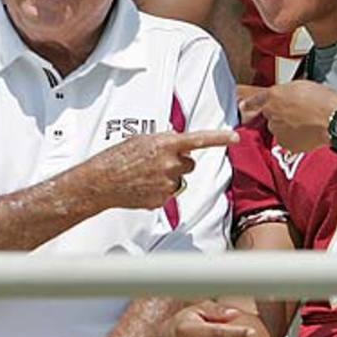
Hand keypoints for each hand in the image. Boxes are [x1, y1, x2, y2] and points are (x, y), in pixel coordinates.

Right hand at [84, 129, 238, 210]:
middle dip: (179, 162)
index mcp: (165, 145)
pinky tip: (142, 186)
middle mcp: (170, 164)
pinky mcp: (162, 199)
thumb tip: (178, 141)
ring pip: (179, 180)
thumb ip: (163, 140)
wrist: (101, 182)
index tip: (235, 137)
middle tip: (158, 162)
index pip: (198, 140)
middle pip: (189, 164)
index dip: (219, 138)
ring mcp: (167, 183)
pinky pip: (169, 193)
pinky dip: (159, 190)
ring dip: (168, 177)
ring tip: (145, 175)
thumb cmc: (117, 158)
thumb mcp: (140, 140)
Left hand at [240, 81, 336, 153]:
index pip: (253, 100)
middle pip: (270, 115)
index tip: (243, 106)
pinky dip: (295, 139)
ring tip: (307, 123)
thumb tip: (284, 95)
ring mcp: (277, 129)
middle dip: (280, 114)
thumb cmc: (324, 101)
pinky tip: (307, 132)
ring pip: (278, 128)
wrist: (335, 120)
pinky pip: (287, 140)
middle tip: (299, 112)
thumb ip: (286, 90)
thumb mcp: (302, 85)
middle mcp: (270, 112)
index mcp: (273, 95)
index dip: (249, 103)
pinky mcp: (285, 143)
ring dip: (288, 127)